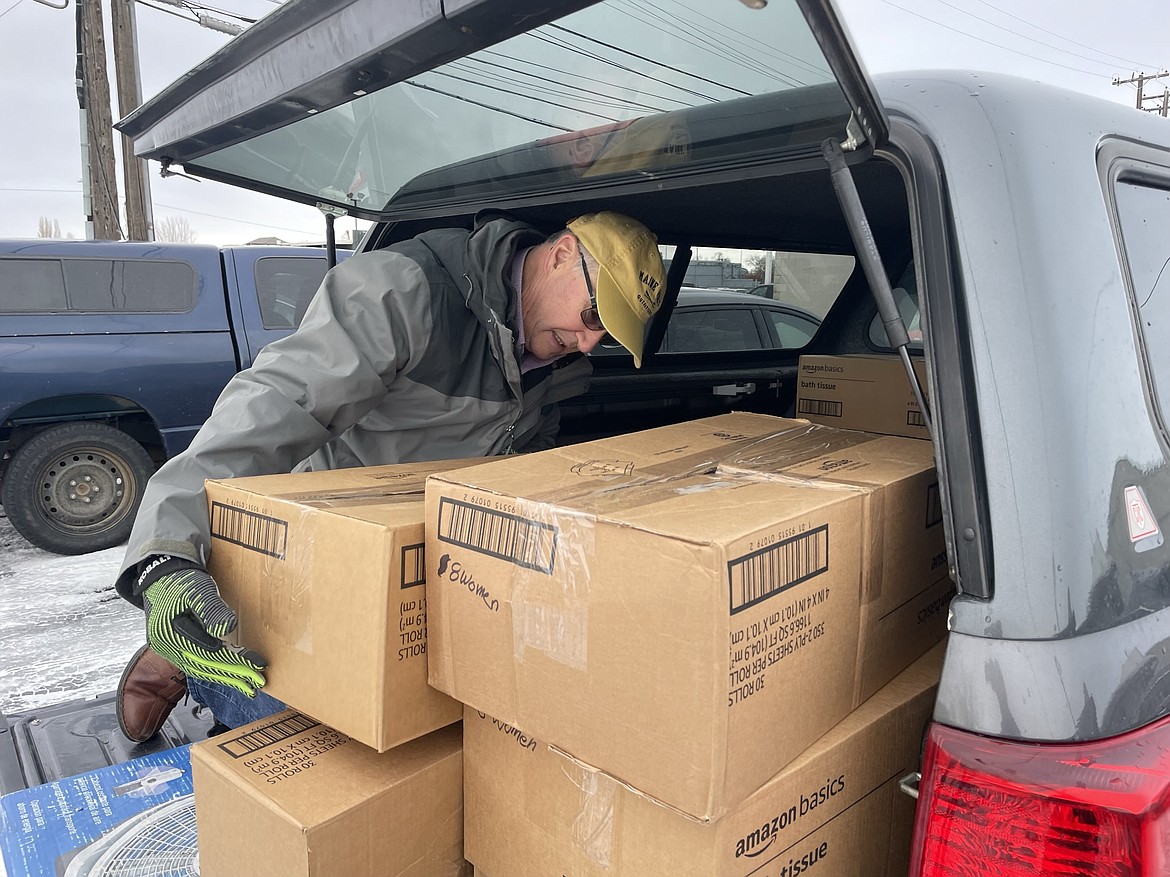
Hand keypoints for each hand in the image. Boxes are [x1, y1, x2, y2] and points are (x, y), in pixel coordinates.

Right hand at [141, 563, 266, 696]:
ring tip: (248, 685)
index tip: (258, 664)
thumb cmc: (182, 581)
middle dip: (234, 675)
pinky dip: (215, 671)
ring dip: (225, 678)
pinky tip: (229, 675)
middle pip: (205, 666)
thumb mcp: (199, 590)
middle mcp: (167, 647)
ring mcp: (169, 650)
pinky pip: (197, 664)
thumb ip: (212, 609)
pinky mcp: (174, 649)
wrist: (162, 576)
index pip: (209, 654)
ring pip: (200, 669)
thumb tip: (227, 629)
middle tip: (258, 682)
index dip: (236, 661)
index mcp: (170, 633)